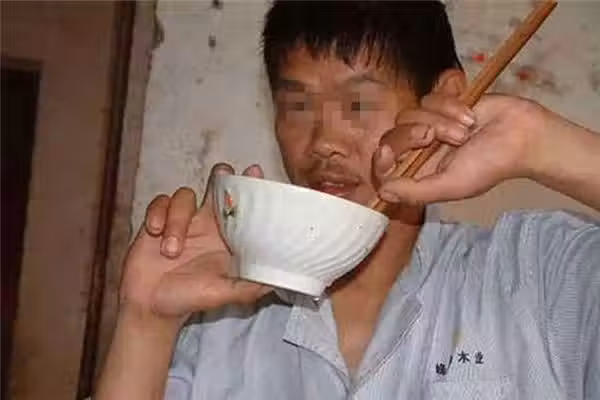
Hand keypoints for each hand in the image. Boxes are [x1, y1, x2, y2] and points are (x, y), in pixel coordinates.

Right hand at [120, 163, 270, 324]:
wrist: (152, 306)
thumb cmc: (191, 298)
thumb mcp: (225, 293)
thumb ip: (250, 286)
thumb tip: (279, 280)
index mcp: (228, 237)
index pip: (243, 206)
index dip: (250, 188)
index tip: (255, 172)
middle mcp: (208, 223)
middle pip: (218, 186)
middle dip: (221, 176)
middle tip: (223, 173)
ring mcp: (184, 220)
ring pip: (185, 196)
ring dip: (178, 219)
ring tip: (171, 250)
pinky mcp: (159, 219)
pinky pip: (160, 202)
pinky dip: (158, 214)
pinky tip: (155, 234)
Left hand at [372, 93, 538, 204]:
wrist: (522, 134)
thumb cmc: (490, 166)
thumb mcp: (451, 185)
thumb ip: (415, 191)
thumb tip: (382, 193)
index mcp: (419, 173)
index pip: (384, 168)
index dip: (380, 160)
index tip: (386, 152)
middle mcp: (420, 150)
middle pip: (392, 136)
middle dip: (413, 135)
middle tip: (436, 138)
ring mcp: (430, 124)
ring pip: (410, 114)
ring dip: (440, 121)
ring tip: (465, 132)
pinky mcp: (442, 103)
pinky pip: (429, 98)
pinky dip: (451, 106)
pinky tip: (470, 116)